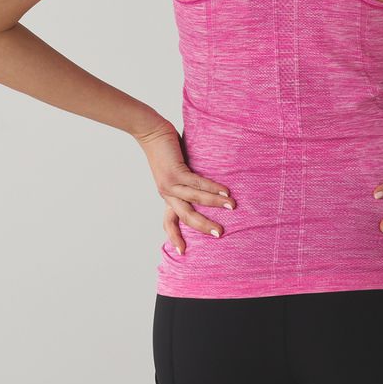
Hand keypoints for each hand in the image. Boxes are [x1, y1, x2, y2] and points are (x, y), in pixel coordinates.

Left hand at [134, 118, 236, 254]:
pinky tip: (225, 191)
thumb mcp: (176, 171)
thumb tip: (208, 187)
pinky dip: (212, 188)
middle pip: (185, 217)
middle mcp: (167, 193)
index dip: (175, 237)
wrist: (150, 131)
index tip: (182, 252)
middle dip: (203, 226)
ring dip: (214, 205)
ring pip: (194, 201)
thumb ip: (187, 182)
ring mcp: (170, 184)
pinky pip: (197, 183)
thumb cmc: (166, 149)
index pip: (169, 221)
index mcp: (167, 195)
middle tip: (220, 234)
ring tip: (232, 207)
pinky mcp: (175, 172)